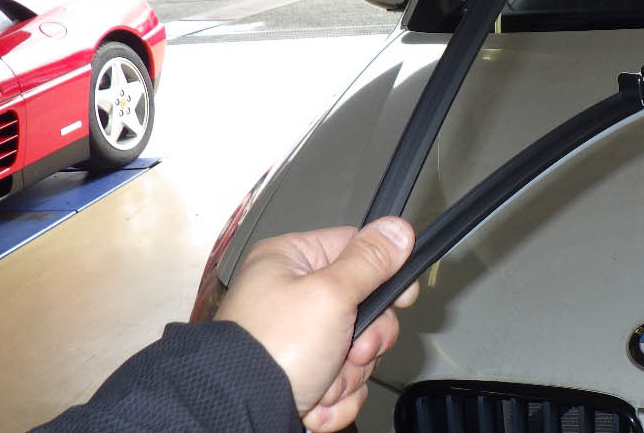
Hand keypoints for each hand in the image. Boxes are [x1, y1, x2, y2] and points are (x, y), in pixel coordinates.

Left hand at [216, 217, 419, 431]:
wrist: (242, 413)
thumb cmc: (270, 349)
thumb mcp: (330, 295)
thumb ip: (369, 262)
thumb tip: (397, 229)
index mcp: (290, 262)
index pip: (355, 250)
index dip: (385, 275)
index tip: (402, 297)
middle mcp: (292, 297)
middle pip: (364, 306)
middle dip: (365, 340)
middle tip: (352, 351)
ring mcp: (298, 338)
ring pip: (357, 347)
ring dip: (350, 373)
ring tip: (324, 382)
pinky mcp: (304, 373)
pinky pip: (344, 378)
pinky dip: (337, 395)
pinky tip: (317, 401)